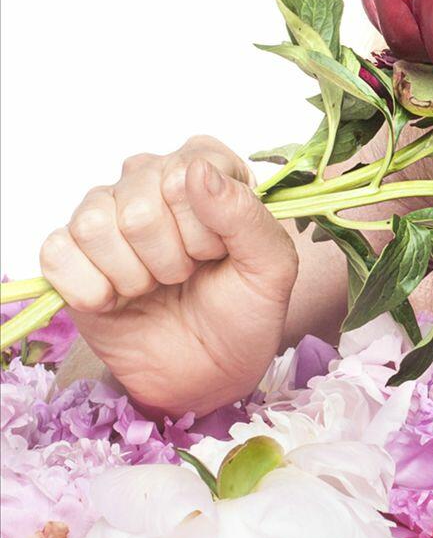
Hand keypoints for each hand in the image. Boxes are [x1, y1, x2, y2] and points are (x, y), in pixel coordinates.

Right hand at [39, 135, 298, 417]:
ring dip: (132, 275)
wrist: (208, 371)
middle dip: (171, 257)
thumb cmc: (244, 309)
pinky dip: (90, 290)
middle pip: (138, 203)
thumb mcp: (272, 265)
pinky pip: (56, 253)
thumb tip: (195, 171)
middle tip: (187, 275)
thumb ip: (244, 213)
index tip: (220, 251)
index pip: (185, 173)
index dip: (206, 227)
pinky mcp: (68, 251)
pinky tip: (117, 300)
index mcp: (206, 166)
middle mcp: (150, 177)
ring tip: (156, 286)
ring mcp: (106, 212)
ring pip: (93, 225)